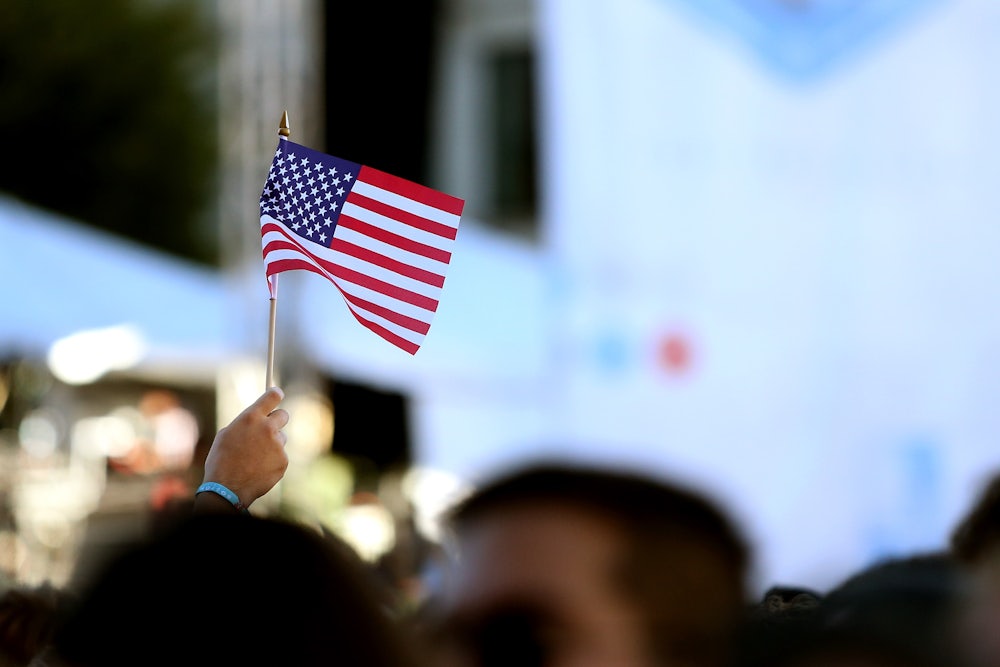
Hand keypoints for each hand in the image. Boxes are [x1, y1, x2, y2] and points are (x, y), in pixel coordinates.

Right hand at [201, 386, 288, 508]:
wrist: (226, 488)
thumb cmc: (221, 461)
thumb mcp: (227, 435)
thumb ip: (246, 424)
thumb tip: (257, 420)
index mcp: (251, 418)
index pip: (272, 396)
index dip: (275, 394)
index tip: (277, 393)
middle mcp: (267, 428)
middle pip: (283, 415)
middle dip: (277, 420)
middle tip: (268, 429)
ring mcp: (277, 445)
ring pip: (281, 438)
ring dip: (272, 444)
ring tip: (255, 458)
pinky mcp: (283, 460)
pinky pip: (280, 456)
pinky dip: (272, 461)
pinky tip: (258, 469)